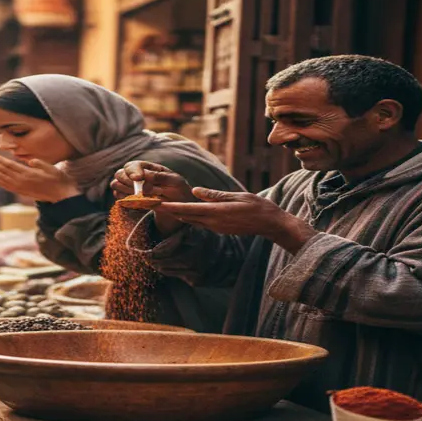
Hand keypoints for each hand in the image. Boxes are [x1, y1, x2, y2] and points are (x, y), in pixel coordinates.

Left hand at [0, 154, 79, 202]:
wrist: (61, 196)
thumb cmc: (58, 180)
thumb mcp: (52, 169)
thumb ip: (40, 164)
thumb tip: (30, 160)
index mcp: (27, 174)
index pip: (8, 165)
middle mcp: (20, 181)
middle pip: (0, 170)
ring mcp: (18, 187)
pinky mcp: (19, 191)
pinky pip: (2, 184)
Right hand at [112, 162, 195, 234]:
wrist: (178, 203)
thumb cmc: (177, 188)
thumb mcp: (175, 181)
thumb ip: (160, 177)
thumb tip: (145, 177)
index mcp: (146, 167)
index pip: (132, 166)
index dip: (133, 171)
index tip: (138, 178)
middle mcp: (135, 175)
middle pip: (119, 174)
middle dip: (128, 182)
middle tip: (142, 191)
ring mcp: (129, 186)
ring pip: (116, 185)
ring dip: (128, 192)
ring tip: (146, 197)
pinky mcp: (127, 198)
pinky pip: (119, 198)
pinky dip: (127, 200)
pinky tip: (141, 202)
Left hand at [156, 189, 317, 252]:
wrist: (270, 224)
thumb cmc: (257, 207)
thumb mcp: (237, 196)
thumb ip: (214, 195)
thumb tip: (195, 191)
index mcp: (217, 213)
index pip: (189, 209)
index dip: (172, 207)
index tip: (158, 204)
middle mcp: (213, 223)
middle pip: (185, 216)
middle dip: (168, 210)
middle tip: (151, 204)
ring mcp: (215, 228)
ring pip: (191, 220)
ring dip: (176, 214)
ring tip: (161, 207)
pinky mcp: (218, 229)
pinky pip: (199, 223)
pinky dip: (188, 217)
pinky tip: (181, 212)